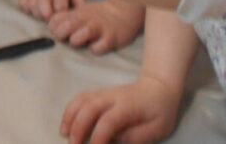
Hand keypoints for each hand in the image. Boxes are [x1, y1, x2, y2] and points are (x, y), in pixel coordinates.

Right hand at [20, 0, 76, 20]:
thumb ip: (79, 1)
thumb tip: (85, 13)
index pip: (60, 8)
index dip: (61, 14)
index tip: (62, 14)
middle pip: (45, 12)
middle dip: (49, 17)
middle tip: (51, 15)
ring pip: (34, 10)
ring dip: (39, 14)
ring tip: (43, 10)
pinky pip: (24, 6)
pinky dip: (28, 9)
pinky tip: (34, 5)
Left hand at [49, 0, 145, 53]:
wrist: (124, 10)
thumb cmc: (97, 15)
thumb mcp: (80, 12)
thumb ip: (66, 19)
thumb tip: (51, 28)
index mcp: (76, 14)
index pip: (56, 20)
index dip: (54, 28)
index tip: (58, 31)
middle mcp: (86, 20)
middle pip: (66, 26)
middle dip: (62, 33)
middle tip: (67, 37)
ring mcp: (99, 28)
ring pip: (83, 34)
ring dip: (78, 39)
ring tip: (81, 42)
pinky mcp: (112, 37)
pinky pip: (101, 46)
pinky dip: (97, 48)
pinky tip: (97, 47)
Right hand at [61, 74, 181, 143]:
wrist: (158, 87)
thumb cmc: (160, 111)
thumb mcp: (158, 129)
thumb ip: (136, 137)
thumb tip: (114, 142)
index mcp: (128, 106)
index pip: (109, 121)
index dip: (99, 137)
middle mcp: (112, 97)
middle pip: (89, 107)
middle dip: (79, 127)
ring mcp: (104, 93)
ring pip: (81, 100)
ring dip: (70, 117)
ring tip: (64, 134)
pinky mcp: (98, 93)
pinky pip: (80, 98)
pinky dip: (70, 110)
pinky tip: (67, 124)